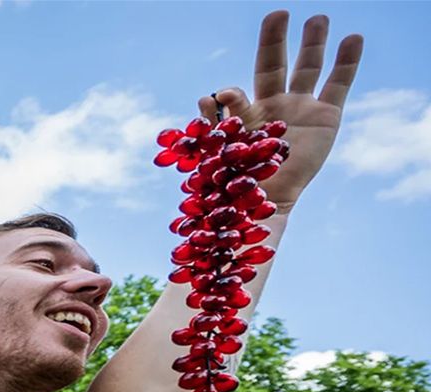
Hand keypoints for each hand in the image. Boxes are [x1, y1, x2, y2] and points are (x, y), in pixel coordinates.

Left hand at [207, 11, 361, 206]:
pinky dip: (346, 61)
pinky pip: (338, 84)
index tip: (220, 97)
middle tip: (277, 14)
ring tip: (318, 18)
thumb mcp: (222, 161)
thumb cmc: (243, 190)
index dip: (228, 96)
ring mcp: (300, 109)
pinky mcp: (327, 117)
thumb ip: (212, 129)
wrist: (274, 206)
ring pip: (307, 67)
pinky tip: (353, 38)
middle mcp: (272, 107)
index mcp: (244, 118)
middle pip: (273, 65)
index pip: (234, 97)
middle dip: (274, 40)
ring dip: (312, 42)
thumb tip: (204, 98)